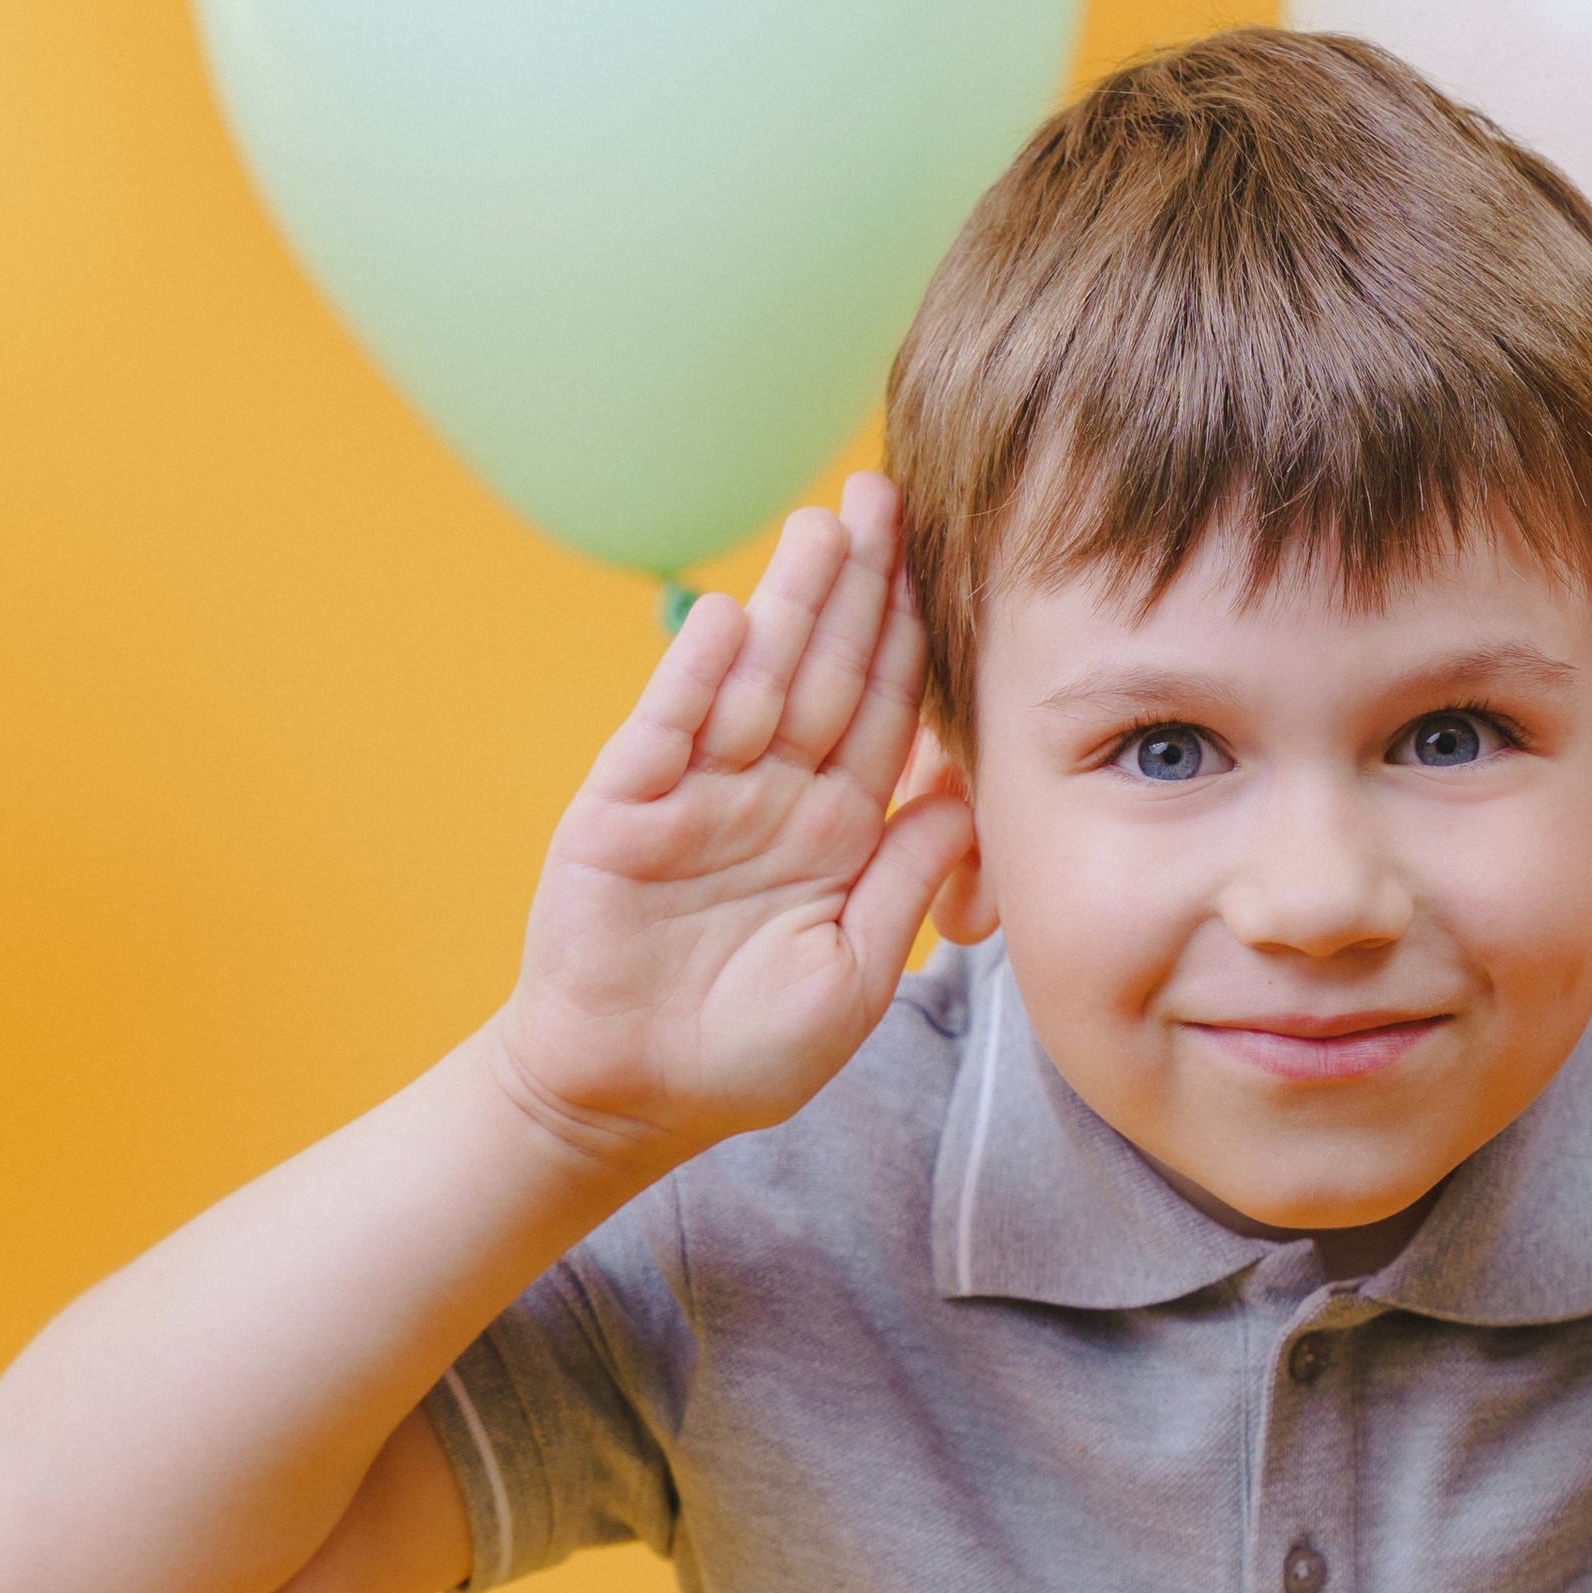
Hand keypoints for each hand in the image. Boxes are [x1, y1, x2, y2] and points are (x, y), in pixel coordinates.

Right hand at [492, 476, 972, 1165]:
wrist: (627, 1099)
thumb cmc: (745, 1054)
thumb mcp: (855, 975)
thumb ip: (906, 882)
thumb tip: (968, 791)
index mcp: (837, 832)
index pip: (884, 715)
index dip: (910, 639)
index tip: (942, 559)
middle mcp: (771, 796)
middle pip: (824, 673)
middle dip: (856, 587)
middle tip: (885, 493)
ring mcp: (695, 796)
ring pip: (753, 683)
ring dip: (784, 605)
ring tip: (820, 525)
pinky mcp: (623, 812)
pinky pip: (664, 732)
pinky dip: (693, 677)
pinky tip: (725, 617)